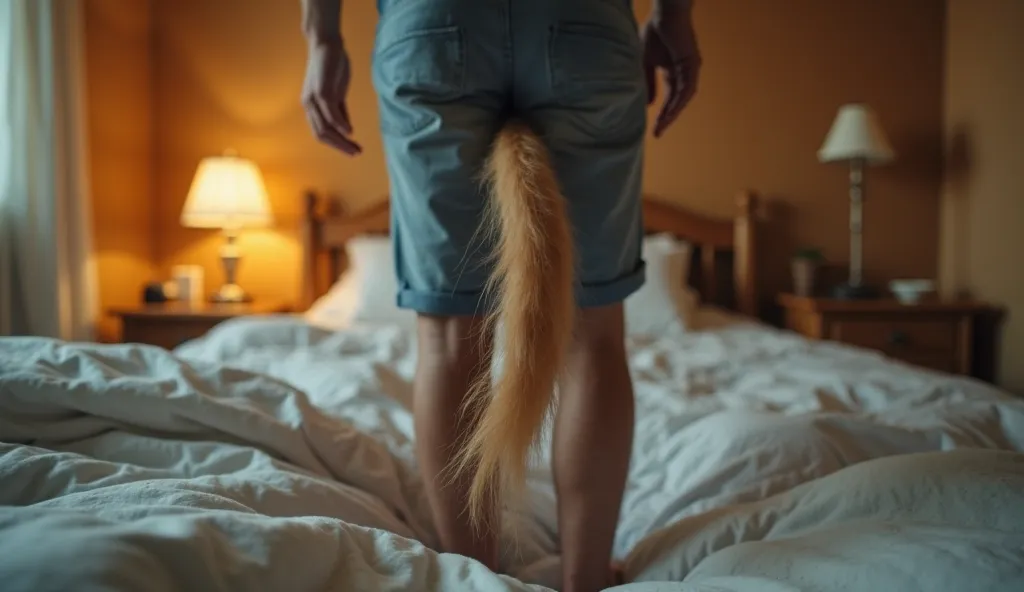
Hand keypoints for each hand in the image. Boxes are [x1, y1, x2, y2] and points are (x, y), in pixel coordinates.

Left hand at [302, 38, 361, 154]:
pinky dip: (341, 124)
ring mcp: (314, 99)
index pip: (321, 133)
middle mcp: (309, 105)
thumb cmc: (332, 66)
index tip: (352, 151)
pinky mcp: (322, 91)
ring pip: (325, 127)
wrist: (326, 44)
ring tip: (355, 148)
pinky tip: (350, 132)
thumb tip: (347, 130)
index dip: (336, 145)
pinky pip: (330, 113)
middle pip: (322, 135)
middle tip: (355, 154)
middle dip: (339, 147)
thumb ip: (340, 110)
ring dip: (341, 140)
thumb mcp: (337, 92)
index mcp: (312, 107)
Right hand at [641, 11, 701, 136]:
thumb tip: (649, 104)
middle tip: (657, 133)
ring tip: (663, 126)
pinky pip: (687, 88)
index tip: (653, 130)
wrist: (664, 14)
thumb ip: (648, 82)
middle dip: (667, 118)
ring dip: (673, 112)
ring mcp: (689, 70)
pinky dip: (680, 101)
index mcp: (672, 73)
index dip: (661, 114)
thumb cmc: (655, 32)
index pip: (668, 98)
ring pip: (683, 97)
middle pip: (676, 101)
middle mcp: (683, 74)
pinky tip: (671, 112)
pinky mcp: (692, 65)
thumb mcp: (646, 62)